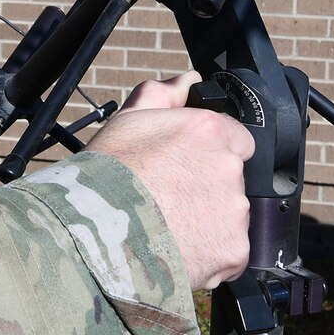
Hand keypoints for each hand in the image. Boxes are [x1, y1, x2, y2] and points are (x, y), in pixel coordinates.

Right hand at [89, 75, 253, 290]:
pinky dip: (209, 254)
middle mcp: (228, 168)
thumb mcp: (126, 121)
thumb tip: (190, 80)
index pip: (237, 138)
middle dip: (207, 188)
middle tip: (169, 199)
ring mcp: (234, 211)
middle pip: (231, 178)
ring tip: (169, 228)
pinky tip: (177, 248)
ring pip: (229, 215)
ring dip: (208, 222)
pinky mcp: (233, 250)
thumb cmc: (106, 178)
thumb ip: (164, 94)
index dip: (209, 153)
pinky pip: (228, 251)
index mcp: (208, 131)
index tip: (186, 167)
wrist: (96, 237)